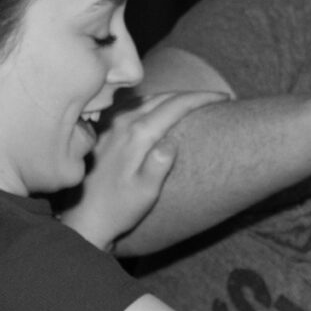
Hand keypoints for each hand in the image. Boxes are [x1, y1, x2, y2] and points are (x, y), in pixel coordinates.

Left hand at [62, 89, 227, 248]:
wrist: (85, 216)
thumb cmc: (118, 209)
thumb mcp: (145, 193)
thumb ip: (158, 165)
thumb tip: (172, 141)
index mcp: (137, 135)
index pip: (176, 105)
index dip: (202, 98)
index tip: (225, 97)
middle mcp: (123, 122)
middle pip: (164, 97)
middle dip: (193, 94)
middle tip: (217, 98)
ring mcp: (113, 123)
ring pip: (150, 98)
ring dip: (175, 96)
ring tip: (196, 101)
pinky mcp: (106, 129)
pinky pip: (136, 105)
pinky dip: (156, 102)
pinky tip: (163, 108)